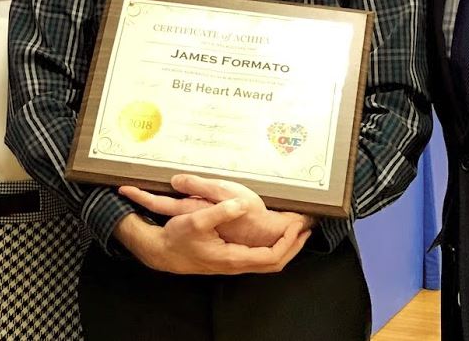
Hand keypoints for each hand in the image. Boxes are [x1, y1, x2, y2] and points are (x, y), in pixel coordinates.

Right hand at [112, 198, 310, 274]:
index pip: (271, 257)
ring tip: (295, 231)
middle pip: (274, 264)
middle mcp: (236, 264)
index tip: (297, 226)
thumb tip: (241, 204)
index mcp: (232, 257)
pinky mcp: (230, 259)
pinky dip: (272, 248)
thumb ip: (219, 211)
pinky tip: (273, 235)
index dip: (288, 243)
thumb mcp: (195, 220)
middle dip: (293, 247)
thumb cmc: (177, 237)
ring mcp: (233, 263)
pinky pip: (259, 259)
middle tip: (306, 230)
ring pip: (267, 263)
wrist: (162, 252)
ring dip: (284, 247)